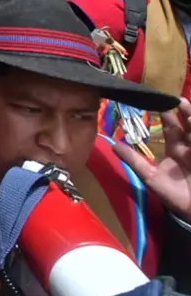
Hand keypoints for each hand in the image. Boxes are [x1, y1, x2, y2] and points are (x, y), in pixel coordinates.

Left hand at [114, 99, 190, 218]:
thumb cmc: (173, 194)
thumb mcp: (150, 176)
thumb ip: (134, 160)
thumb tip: (113, 145)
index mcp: (176, 148)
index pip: (172, 126)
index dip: (167, 114)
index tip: (161, 101)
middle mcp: (189, 147)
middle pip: (188, 125)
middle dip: (185, 112)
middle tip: (177, 100)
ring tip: (188, 111)